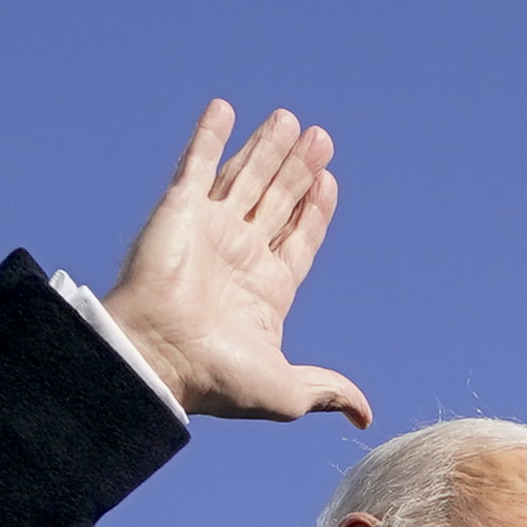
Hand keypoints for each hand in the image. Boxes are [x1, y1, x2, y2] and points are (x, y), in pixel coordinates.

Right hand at [93, 102, 372, 424]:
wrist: (161, 359)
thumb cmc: (216, 379)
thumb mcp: (288, 392)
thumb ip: (328, 390)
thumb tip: (365, 418)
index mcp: (267, 290)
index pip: (298, 237)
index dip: (314, 210)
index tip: (329, 180)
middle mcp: (239, 255)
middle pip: (277, 200)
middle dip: (299, 169)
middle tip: (321, 138)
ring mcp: (210, 230)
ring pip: (246, 177)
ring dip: (268, 147)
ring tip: (292, 120)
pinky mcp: (180, 210)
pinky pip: (197, 163)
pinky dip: (210, 135)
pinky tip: (225, 109)